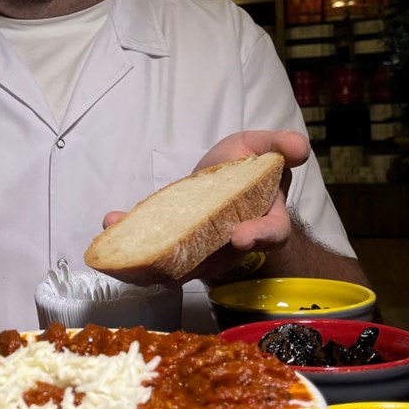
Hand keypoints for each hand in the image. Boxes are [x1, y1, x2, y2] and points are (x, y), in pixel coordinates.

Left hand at [99, 130, 308, 283]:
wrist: (218, 185)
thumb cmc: (242, 169)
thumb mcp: (259, 148)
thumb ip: (276, 145)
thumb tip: (297, 147)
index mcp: (264, 221)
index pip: (270, 235)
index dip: (257, 237)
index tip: (240, 238)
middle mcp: (233, 245)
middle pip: (216, 261)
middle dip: (189, 260)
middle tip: (164, 261)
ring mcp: (202, 252)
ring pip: (179, 263)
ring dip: (147, 258)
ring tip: (123, 242)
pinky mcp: (173, 248)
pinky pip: (153, 250)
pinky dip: (130, 239)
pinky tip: (111, 221)